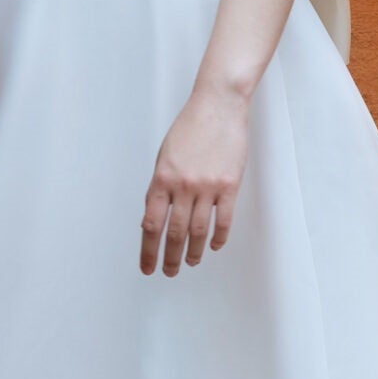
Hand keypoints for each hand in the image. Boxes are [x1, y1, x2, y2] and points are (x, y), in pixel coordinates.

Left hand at [140, 83, 249, 276]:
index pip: (151, 224)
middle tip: (169, 272)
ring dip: (193, 252)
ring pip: (198, 231)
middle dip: (170, 257)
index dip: (148, 250)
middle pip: (174, 233)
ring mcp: (208, 186)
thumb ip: (160, 187)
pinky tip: (212, 246)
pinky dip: (218, 237)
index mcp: (162, 179)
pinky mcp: (230, 185)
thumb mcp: (164, 157)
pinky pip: (223, 219)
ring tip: (190, 263)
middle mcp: (183, 186)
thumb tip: (155, 218)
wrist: (218, 106)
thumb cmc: (189, 128)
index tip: (148, 266)